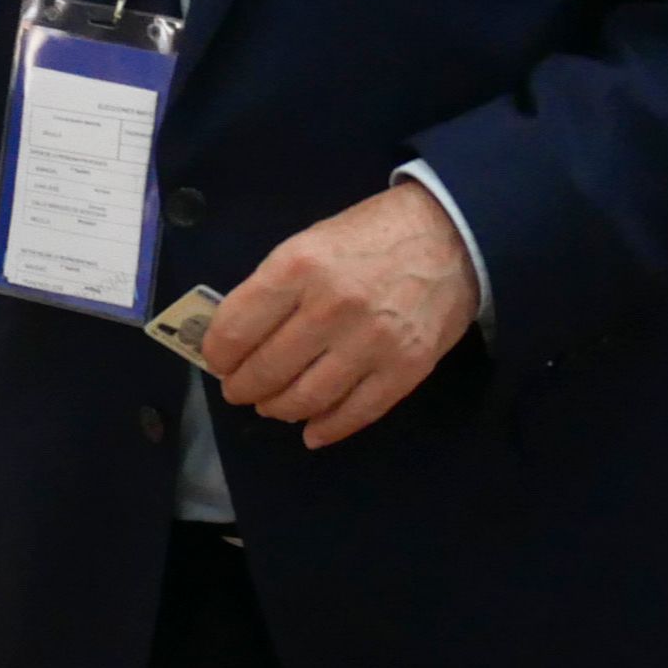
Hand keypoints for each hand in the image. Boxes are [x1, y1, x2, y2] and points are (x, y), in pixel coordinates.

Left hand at [203, 181, 478, 449]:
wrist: (451, 236)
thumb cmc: (369, 235)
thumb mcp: (307, 243)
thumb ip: (272, 289)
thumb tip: (237, 337)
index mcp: (297, 268)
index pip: (235, 329)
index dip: (217, 354)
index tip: (217, 360)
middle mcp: (330, 308)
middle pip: (267, 370)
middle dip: (242, 387)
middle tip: (238, 390)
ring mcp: (371, 343)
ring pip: (306, 398)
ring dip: (278, 409)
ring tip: (270, 406)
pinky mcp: (406, 368)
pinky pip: (357, 413)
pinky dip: (327, 429)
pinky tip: (311, 432)